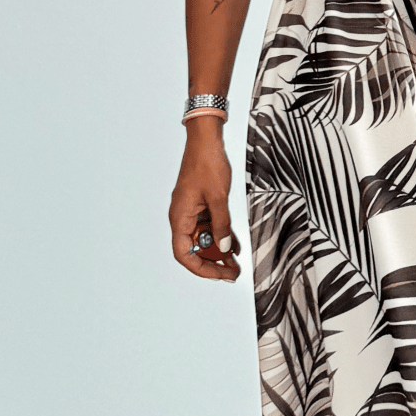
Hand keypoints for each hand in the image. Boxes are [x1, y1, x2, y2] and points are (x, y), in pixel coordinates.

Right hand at [169, 123, 241, 282]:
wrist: (206, 140)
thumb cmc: (206, 163)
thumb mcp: (218, 198)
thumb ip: (222, 225)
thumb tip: (225, 248)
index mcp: (180, 218)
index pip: (184, 254)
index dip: (201, 268)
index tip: (220, 275)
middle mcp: (182, 217)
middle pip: (194, 250)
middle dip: (213, 263)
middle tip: (233, 272)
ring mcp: (191, 212)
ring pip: (203, 240)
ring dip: (218, 251)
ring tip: (235, 263)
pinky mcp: (200, 205)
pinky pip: (209, 227)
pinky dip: (221, 236)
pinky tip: (235, 245)